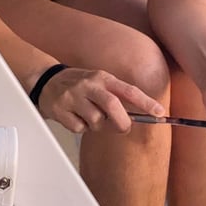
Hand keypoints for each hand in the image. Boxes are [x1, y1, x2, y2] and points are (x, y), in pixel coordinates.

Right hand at [36, 67, 165, 133]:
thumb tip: (139, 115)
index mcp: (103, 77)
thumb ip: (116, 96)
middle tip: (124, 127)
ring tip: (90, 116)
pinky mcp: (60, 110)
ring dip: (98, 125)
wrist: (46, 81)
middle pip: (112, 106)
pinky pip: (79, 128)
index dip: (146, 102)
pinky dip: (82, 128)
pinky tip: (75, 117)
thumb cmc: (79, 84)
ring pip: (96, 121)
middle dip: (122, 122)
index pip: (128, 90)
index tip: (159, 113)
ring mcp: (73, 97)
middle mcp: (89, 85)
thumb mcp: (99, 82)